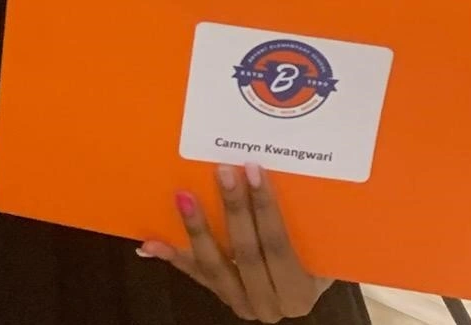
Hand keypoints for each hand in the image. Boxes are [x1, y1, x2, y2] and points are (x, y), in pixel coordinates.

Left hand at [141, 165, 332, 322]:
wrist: (302, 285)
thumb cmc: (315, 255)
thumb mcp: (320, 243)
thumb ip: (308, 219)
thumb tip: (291, 165)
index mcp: (299, 293)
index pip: (279, 246)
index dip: (266, 208)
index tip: (253, 169)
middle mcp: (269, 306)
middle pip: (247, 255)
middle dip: (234, 210)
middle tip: (222, 171)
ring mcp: (240, 302)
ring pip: (214, 267)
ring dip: (197, 230)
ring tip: (184, 195)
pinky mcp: (218, 295)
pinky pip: (194, 273)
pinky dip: (172, 256)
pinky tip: (150, 241)